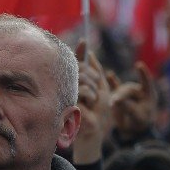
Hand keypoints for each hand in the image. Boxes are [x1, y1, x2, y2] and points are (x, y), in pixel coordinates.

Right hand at [73, 40, 111, 163]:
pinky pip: (84, 90)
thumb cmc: (99, 110)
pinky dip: (92, 97)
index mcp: (75, 79)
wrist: (95, 129)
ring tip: (93, 101)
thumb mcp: (102, 85)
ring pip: (82, 78)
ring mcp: (67, 91)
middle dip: (93, 76)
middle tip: (96, 89)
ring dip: (94, 90)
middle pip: (80, 68)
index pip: (77, 60)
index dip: (80, 50)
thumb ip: (94, 68)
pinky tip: (90, 106)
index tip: (85, 41)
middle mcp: (68, 83)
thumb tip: (87, 48)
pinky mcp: (68, 100)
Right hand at [108, 62, 156, 141]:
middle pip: (128, 89)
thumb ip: (129, 108)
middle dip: (121, 95)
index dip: (143, 74)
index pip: (146, 82)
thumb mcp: (138, 117)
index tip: (139, 65)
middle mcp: (138, 91)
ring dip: (116, 96)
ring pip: (120, 91)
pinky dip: (112, 81)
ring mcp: (128, 92)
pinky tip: (110, 75)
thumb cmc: (140, 123)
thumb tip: (117, 100)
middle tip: (113, 103)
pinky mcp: (119, 95)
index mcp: (148, 94)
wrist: (133, 130)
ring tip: (112, 104)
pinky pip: (115, 86)